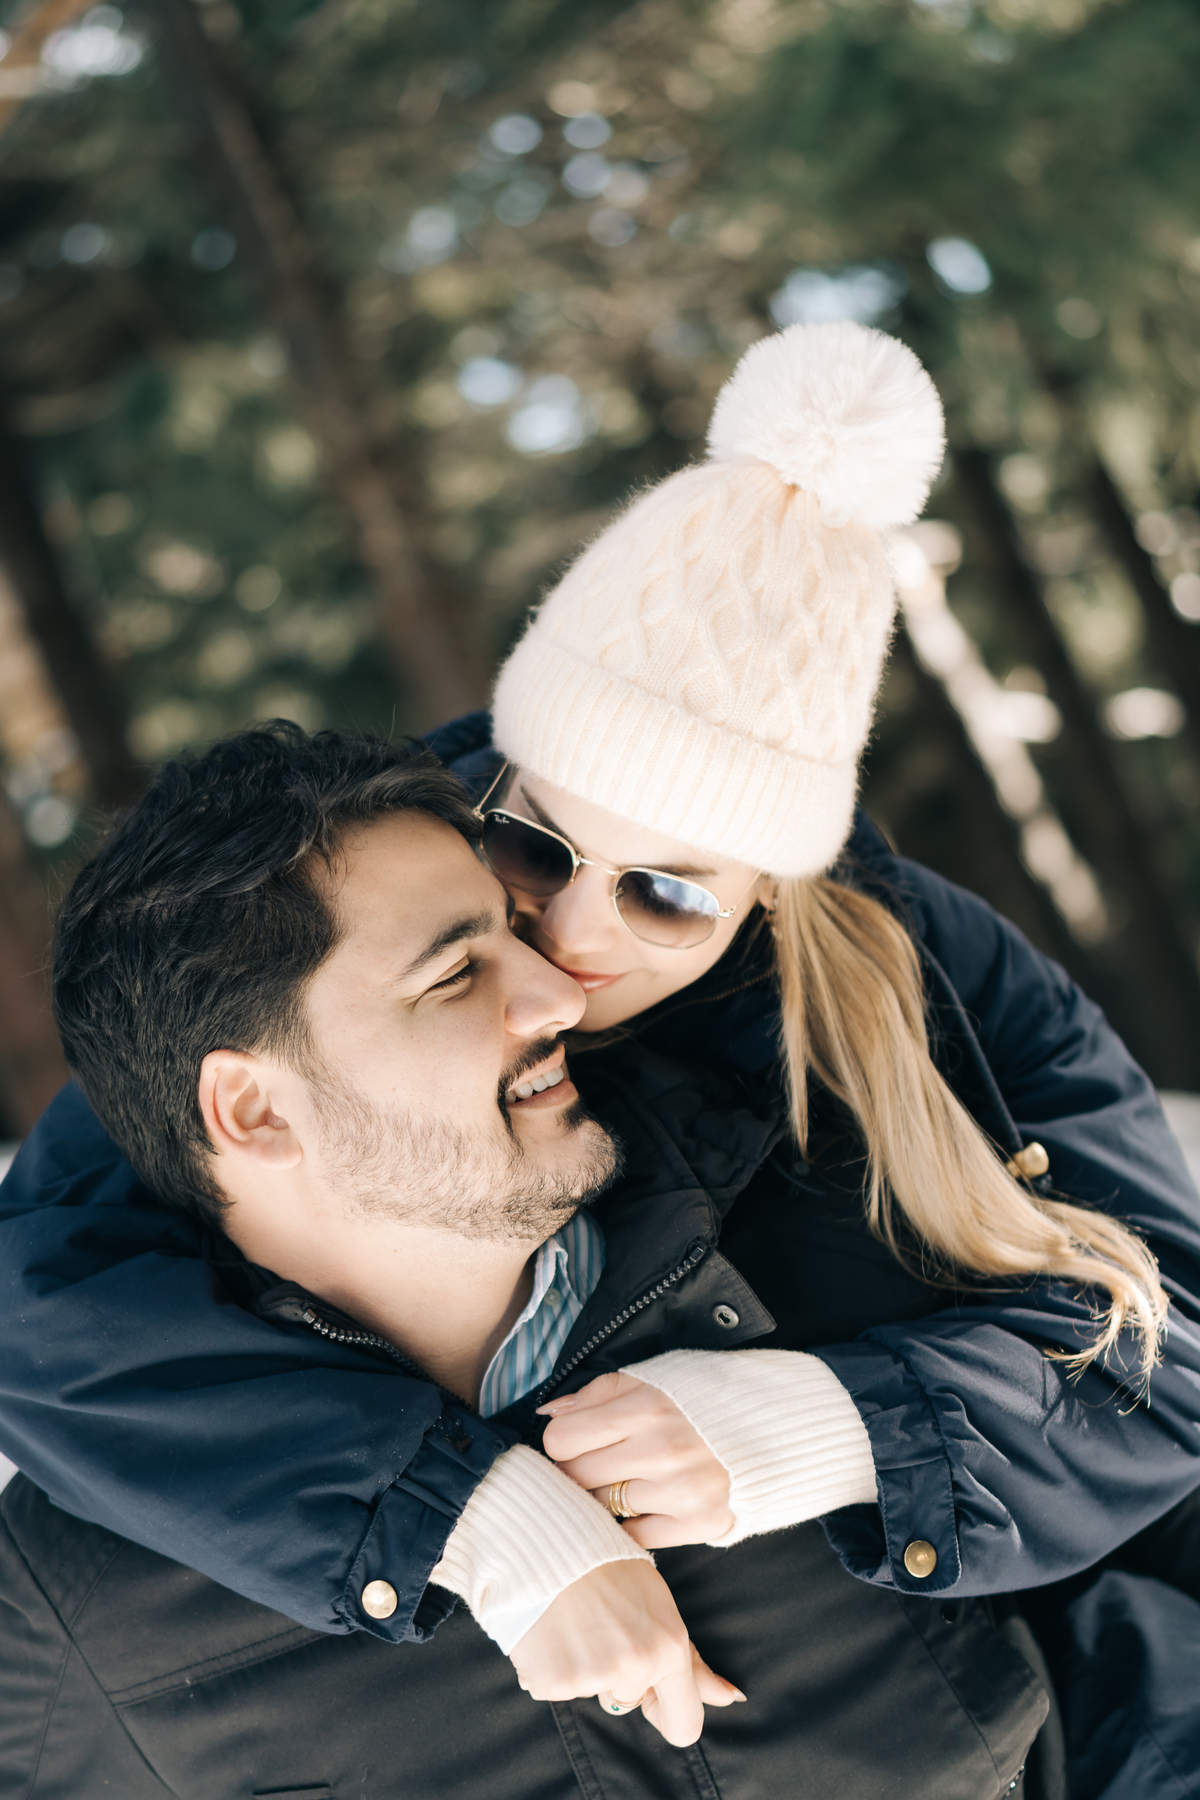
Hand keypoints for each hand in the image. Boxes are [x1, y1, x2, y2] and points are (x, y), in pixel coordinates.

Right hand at [509, 1559, 743, 1744]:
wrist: (551, 1541)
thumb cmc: (610, 1568)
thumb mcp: (661, 1607)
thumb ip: (692, 1662)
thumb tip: (731, 1698)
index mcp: (668, 1649)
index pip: (685, 1726)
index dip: (667, 1715)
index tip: (651, 1697)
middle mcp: (636, 1667)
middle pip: (627, 1702)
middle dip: (616, 1676)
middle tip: (601, 1628)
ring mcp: (593, 1677)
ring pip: (591, 1692)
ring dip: (583, 1667)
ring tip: (574, 1621)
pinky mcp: (552, 1682)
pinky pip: (554, 1688)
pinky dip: (550, 1665)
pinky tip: (551, 1630)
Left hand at [538, 1371, 734, 1547]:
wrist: (768, 1427)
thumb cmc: (698, 1399)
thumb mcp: (648, 1379)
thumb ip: (595, 1394)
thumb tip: (547, 1415)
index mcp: (646, 1407)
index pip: (562, 1440)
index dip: (564, 1441)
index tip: (578, 1440)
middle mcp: (662, 1451)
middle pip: (577, 1478)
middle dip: (579, 1471)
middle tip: (600, 1462)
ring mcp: (681, 1491)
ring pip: (603, 1509)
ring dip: (607, 1497)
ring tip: (628, 1479)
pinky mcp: (699, 1523)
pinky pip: (635, 1536)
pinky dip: (634, 1523)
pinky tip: (648, 1502)